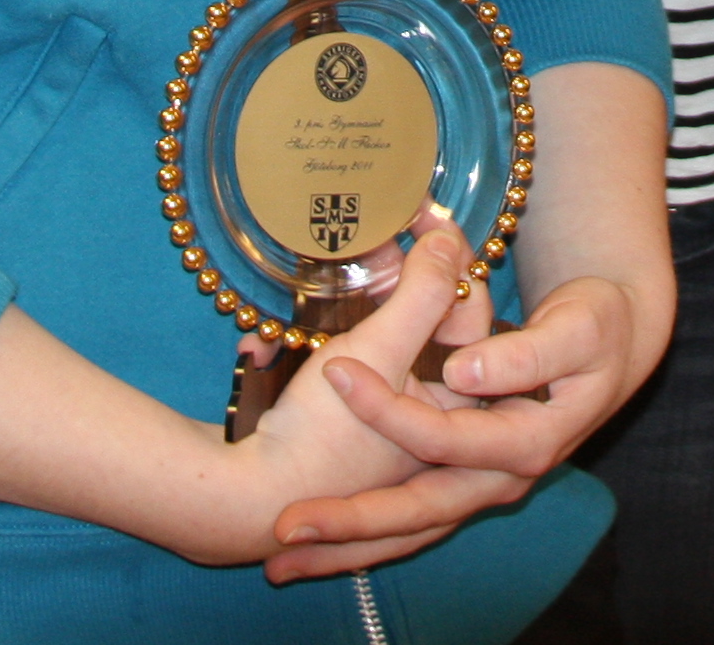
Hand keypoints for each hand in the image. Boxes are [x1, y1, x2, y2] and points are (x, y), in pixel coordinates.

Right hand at [220, 216, 487, 577]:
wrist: (247, 500)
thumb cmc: (323, 434)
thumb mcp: (379, 350)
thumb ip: (423, 292)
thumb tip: (450, 240)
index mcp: (458, 403)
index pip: (466, 308)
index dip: (445, 255)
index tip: (419, 213)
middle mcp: (428, 415)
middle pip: (415, 323)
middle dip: (377, 287)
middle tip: (358, 247)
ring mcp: (381, 422)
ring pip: (367, 343)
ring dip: (330, 318)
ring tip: (298, 301)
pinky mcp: (339, 425)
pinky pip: (331, 370)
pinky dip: (302, 353)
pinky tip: (262, 348)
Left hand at [270, 260, 662, 581]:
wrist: (616, 348)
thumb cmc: (597, 330)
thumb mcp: (575, 331)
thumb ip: (523, 355)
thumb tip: (468, 369)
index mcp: (525, 443)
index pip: (443, 438)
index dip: (388, 408)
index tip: (336, 371)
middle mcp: (500, 478)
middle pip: (415, 512)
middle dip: (347, 525)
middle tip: (286, 529)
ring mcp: (483, 486)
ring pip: (406, 529)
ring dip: (345, 548)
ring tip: (280, 563)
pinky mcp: (466, 481)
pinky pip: (409, 520)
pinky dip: (365, 536)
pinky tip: (318, 550)